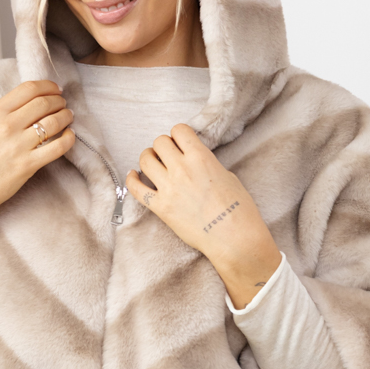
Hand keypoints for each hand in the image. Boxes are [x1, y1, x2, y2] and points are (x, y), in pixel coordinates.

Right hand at [0, 80, 74, 261]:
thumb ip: (4, 115)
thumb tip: (30, 105)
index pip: (28, 89)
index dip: (47, 86)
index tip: (55, 89)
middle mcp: (7, 125)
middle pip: (44, 103)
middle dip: (59, 101)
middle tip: (63, 104)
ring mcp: (18, 145)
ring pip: (54, 122)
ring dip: (66, 116)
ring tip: (68, 116)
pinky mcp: (28, 165)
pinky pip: (58, 147)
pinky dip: (69, 138)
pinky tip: (70, 136)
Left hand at [125, 124, 281, 307]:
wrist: (234, 238)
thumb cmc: (238, 209)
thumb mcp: (227, 176)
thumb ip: (206, 164)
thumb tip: (194, 162)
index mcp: (201, 158)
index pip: (179, 130)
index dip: (178, 135)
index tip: (180, 142)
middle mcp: (182, 169)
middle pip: (159, 142)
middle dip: (163, 146)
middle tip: (167, 155)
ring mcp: (169, 188)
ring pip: (145, 160)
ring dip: (148, 158)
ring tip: (153, 163)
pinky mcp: (160, 207)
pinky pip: (136, 189)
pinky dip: (132, 179)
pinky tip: (134, 176)